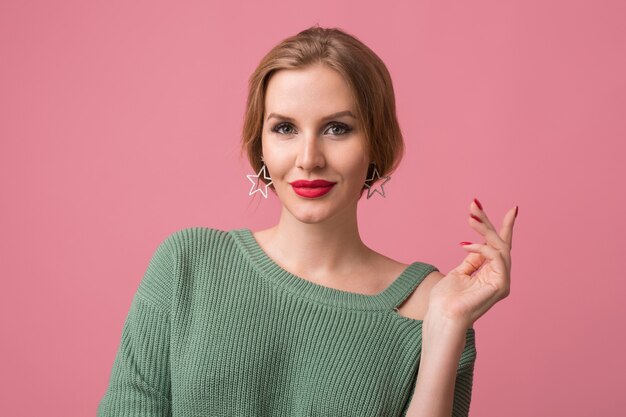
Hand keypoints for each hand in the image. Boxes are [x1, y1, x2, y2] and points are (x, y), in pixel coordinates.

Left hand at [427, 198, 516, 328]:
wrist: (442, 315)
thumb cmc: (446, 298)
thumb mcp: (459, 272)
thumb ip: (472, 260)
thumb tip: (478, 244)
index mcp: (490, 273)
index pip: (500, 247)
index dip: (506, 227)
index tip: (513, 209)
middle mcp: (500, 276)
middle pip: (499, 243)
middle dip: (487, 222)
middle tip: (474, 204)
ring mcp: (502, 281)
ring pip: (499, 246)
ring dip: (483, 229)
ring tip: (470, 217)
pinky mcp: (501, 285)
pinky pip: (496, 257)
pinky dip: (481, 247)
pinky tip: (464, 244)